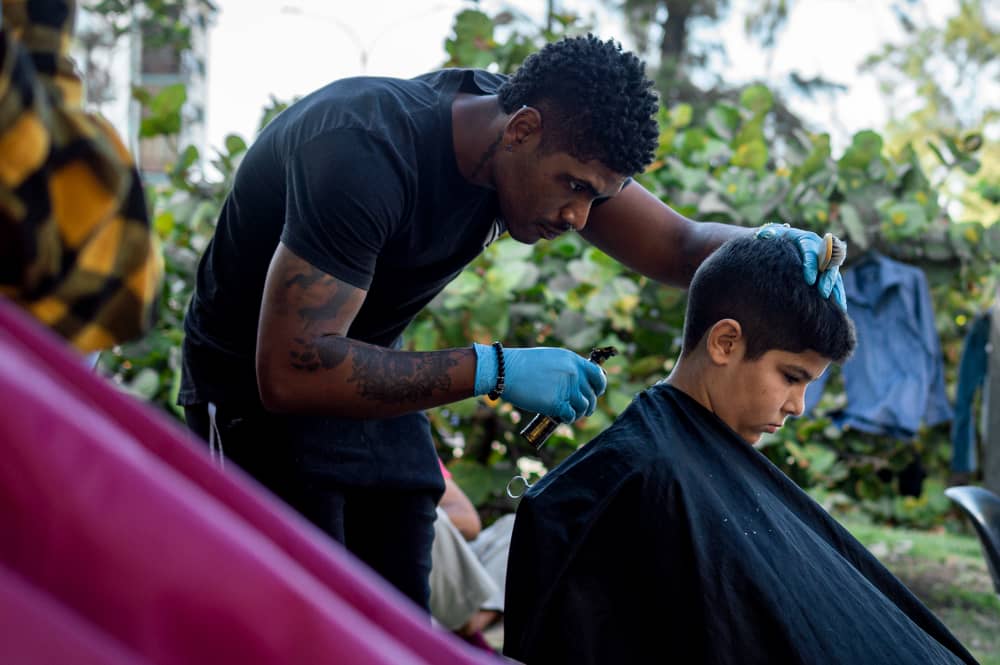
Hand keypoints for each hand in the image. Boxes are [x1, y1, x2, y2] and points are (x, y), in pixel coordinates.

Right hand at [473, 344, 606, 422]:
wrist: (505, 370)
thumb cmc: (523, 365)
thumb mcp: (551, 358)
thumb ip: (567, 367)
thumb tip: (579, 381)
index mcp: (573, 360)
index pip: (598, 375)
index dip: (599, 387)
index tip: (596, 392)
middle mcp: (573, 373)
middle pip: (592, 395)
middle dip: (589, 405)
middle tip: (583, 410)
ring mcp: (566, 388)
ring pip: (584, 407)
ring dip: (579, 413)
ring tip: (571, 415)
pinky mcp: (556, 403)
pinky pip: (571, 415)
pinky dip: (568, 418)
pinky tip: (562, 417)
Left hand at [756, 223, 846, 309]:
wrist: (786, 241)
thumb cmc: (778, 240)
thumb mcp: (773, 235)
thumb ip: (769, 234)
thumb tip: (763, 235)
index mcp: (807, 239)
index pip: (810, 252)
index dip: (811, 266)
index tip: (809, 281)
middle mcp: (821, 249)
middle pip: (827, 264)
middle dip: (827, 279)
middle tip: (823, 294)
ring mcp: (827, 261)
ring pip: (835, 275)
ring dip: (837, 289)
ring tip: (838, 306)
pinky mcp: (829, 272)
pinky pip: (837, 283)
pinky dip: (839, 295)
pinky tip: (840, 309)